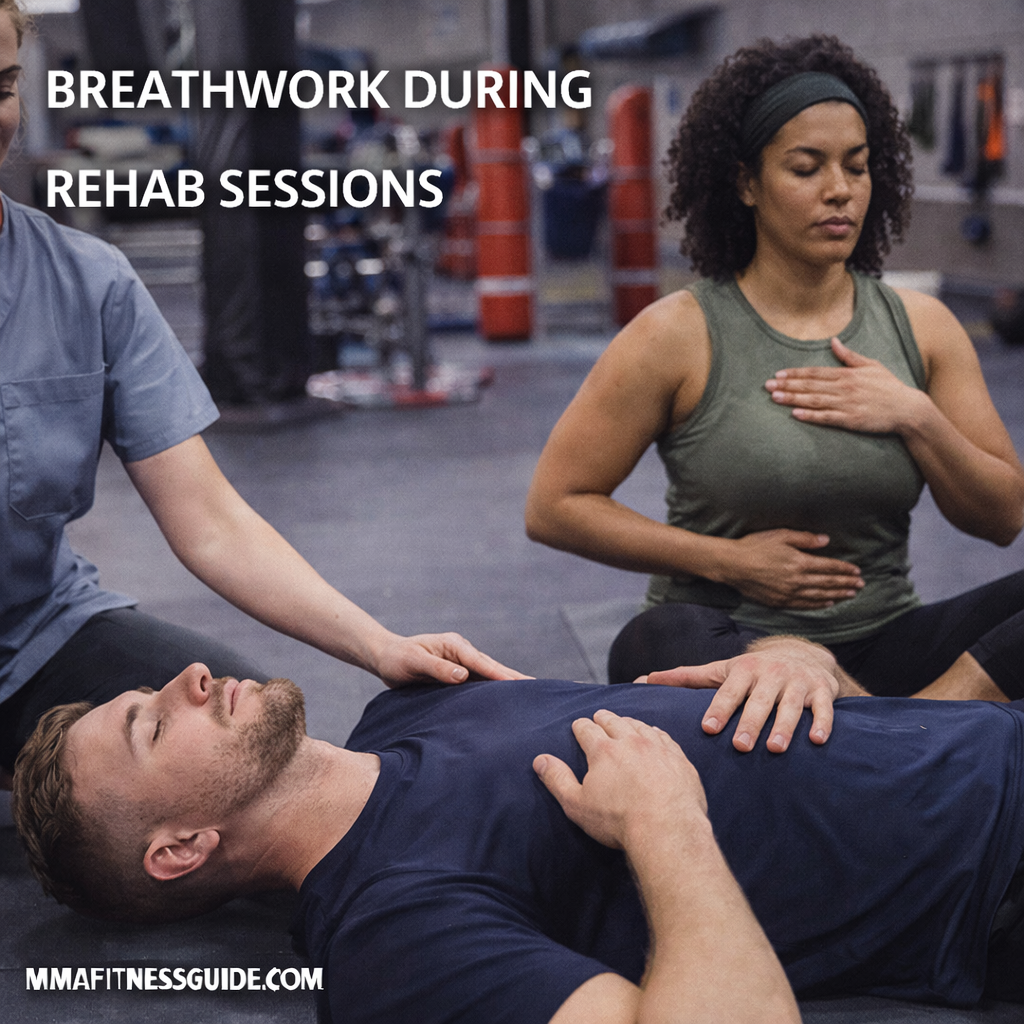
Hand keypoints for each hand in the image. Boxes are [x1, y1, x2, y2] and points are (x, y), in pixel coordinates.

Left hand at [374, 632, 527, 687]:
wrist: (386, 657)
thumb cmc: (398, 659)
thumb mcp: (414, 663)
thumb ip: (438, 669)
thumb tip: (463, 676)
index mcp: (455, 646)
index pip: (483, 662)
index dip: (502, 675)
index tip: (521, 684)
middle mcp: (462, 652)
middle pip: (492, 668)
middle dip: (514, 678)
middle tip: (538, 690)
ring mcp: (461, 663)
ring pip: (488, 675)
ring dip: (506, 684)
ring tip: (528, 697)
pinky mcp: (457, 674)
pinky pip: (479, 682)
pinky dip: (492, 690)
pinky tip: (502, 700)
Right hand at [533, 710, 707, 850]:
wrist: (667, 831)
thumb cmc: (619, 821)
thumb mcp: (577, 804)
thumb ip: (557, 779)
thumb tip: (540, 760)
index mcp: (603, 750)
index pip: (587, 729)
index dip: (581, 726)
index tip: (579, 725)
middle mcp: (630, 742)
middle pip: (614, 721)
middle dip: (603, 718)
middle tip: (599, 716)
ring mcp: (657, 748)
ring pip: (640, 726)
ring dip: (629, 722)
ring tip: (625, 722)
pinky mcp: (678, 759)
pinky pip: (664, 737)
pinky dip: (655, 732)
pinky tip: (654, 735)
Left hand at [640, 637, 842, 752]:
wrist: (803, 654)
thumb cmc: (752, 671)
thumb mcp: (720, 670)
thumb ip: (685, 678)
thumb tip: (644, 679)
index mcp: (743, 670)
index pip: (729, 691)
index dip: (719, 708)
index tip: (709, 728)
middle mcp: (770, 674)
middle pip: (758, 702)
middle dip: (750, 723)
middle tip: (740, 745)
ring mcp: (798, 682)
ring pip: (790, 706)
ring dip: (784, 727)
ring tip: (775, 748)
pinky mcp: (823, 691)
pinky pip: (824, 708)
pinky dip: (822, 723)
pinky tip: (818, 741)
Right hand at [723, 529, 862, 608]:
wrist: (732, 565)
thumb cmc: (754, 546)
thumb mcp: (780, 535)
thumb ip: (805, 539)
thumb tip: (826, 541)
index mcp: (799, 562)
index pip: (828, 567)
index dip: (844, 569)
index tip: (857, 571)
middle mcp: (797, 580)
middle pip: (827, 583)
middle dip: (845, 583)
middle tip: (860, 585)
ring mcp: (788, 593)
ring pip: (819, 595)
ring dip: (836, 595)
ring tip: (849, 595)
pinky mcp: (779, 601)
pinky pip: (804, 605)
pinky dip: (818, 604)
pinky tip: (827, 603)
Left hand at [765, 337, 927, 433]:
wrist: (908, 409)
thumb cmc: (889, 387)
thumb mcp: (872, 366)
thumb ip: (850, 356)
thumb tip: (833, 340)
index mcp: (848, 374)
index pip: (815, 373)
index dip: (795, 374)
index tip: (778, 375)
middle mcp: (845, 388)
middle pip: (810, 386)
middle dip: (787, 386)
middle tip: (766, 386)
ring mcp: (848, 404)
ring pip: (815, 401)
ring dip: (793, 399)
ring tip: (775, 398)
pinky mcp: (852, 420)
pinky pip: (827, 418)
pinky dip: (811, 416)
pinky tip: (795, 415)